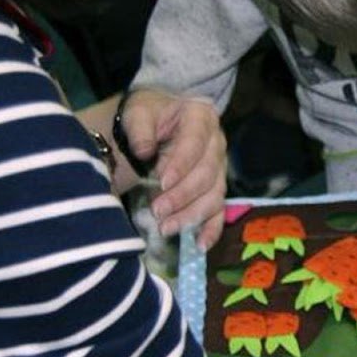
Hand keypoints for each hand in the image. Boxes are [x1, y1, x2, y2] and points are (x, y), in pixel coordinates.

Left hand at [118, 88, 227, 248]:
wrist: (154, 122)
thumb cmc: (147, 115)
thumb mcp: (138, 112)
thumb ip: (140, 129)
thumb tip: (144, 151)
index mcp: (201, 117)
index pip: (196, 141)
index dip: (182, 163)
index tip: (162, 182)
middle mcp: (217, 143)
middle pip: (208, 173)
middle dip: (183, 195)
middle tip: (157, 210)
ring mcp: (219, 168)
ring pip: (214, 195)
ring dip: (192, 215)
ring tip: (166, 228)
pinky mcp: (215, 189)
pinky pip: (219, 211)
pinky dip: (212, 229)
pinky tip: (200, 244)